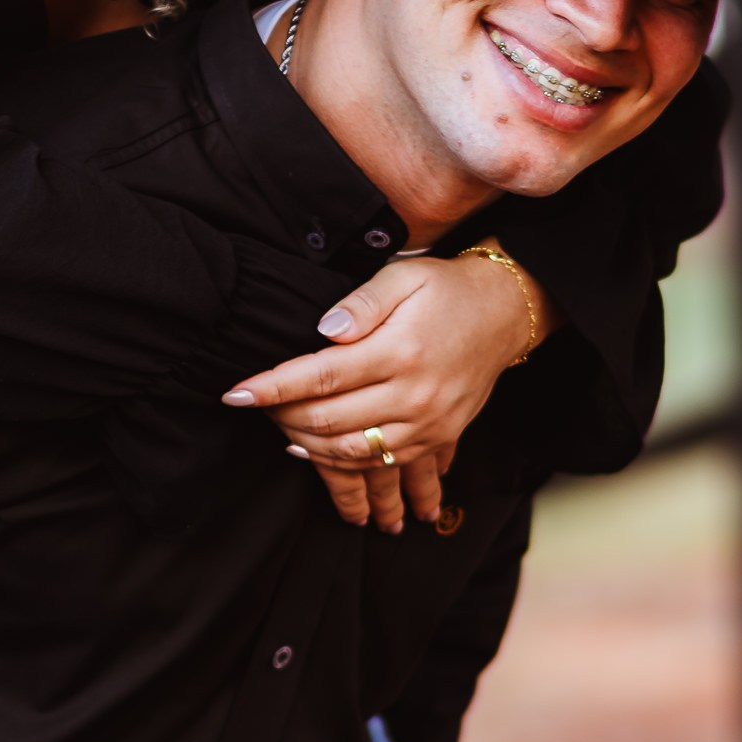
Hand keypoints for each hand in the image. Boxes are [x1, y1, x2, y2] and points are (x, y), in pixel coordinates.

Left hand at [223, 251, 552, 534]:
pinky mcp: (437, 438)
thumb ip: (361, 302)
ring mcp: (427, 423)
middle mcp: (414, 394)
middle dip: (283, 417)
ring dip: (308, 448)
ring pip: (352, 452)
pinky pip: (382, 465)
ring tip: (282, 433)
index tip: (236, 394)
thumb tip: (323, 329)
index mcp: (399, 351)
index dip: (273, 387)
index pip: (321, 376)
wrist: (506, 313)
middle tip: (258, 406)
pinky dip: (345, 466)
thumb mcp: (403, 276)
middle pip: (330, 420)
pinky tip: (318, 455)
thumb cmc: (445, 290)